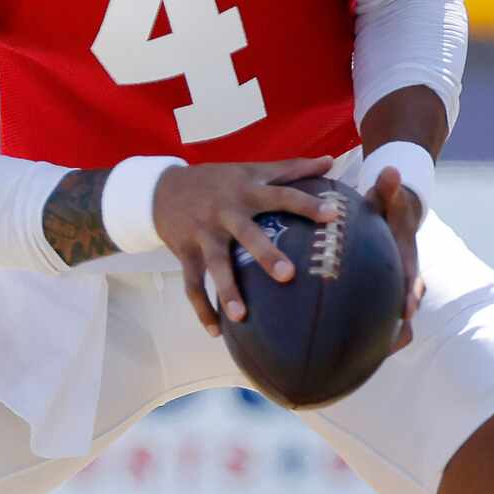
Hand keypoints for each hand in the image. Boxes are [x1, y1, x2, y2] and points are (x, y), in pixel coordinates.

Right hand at [152, 158, 335, 336]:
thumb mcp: (251, 169)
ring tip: (242, 317)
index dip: (307, 204)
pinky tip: (216, 332)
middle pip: (247, 234)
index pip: (282, 195)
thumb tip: (332, 161)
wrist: (161, 190)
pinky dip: (202, 309)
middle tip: (289, 275)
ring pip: (215, 265)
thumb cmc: (218, 181)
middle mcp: (225, 213)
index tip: (333, 215)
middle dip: (265, 254)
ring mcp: (203, 235)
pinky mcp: (186, 254)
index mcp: (246, 191)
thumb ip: (292, 168)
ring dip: (227, 291)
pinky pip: (193, 286)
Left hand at [364, 165, 429, 351]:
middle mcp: (403, 282)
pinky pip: (368, 320)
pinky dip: (359, 336)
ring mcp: (390, 293)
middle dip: (400, 330)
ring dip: (380, 341)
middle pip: (406, 311)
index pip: (413, 282)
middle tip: (390, 348)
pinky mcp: (375, 299)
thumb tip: (390, 170)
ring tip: (362, 362)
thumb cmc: (388, 208)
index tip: (406, 312)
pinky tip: (334, 350)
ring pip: (389, 323)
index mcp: (408, 262)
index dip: (410, 298)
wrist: (396, 219)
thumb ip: (388, 188)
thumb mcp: (387, 197)